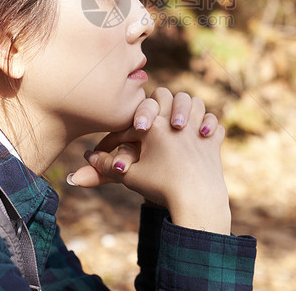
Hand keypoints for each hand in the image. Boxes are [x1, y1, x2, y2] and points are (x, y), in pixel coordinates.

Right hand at [67, 88, 230, 233]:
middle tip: (155, 118)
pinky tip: (202, 135)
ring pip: (196, 103)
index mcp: (155, 124)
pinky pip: (215, 125)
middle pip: (166, 95)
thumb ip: (104, 168)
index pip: (138, 111)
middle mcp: (177, 119)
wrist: (196, 201)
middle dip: (159, 104)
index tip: (124, 138)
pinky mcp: (214, 141)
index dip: (130, 122)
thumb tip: (80, 166)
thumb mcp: (129, 176)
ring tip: (180, 122)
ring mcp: (198, 127)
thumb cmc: (160, 187)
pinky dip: (210, 127)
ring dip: (188, 109)